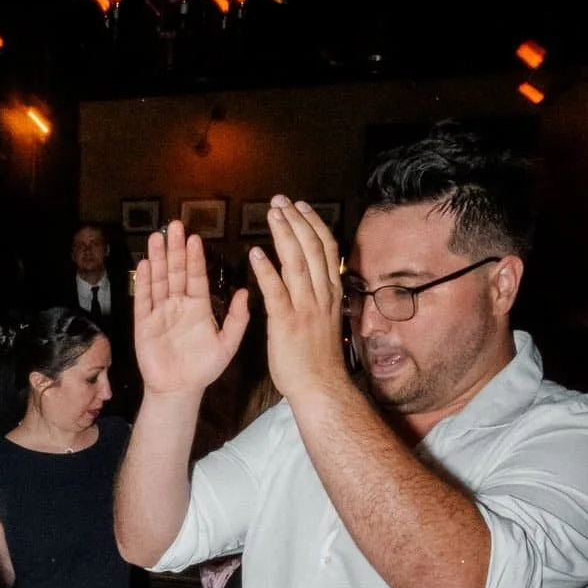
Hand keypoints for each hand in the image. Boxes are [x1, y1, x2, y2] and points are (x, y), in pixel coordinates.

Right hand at [132, 221, 250, 398]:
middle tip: (175, 225)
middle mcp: (179, 305)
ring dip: (157, 259)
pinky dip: (143, 282)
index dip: (195, 258)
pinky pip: (143, 299)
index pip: (196, 276)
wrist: (180, 390)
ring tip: (157, 237)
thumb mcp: (227, 344)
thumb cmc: (204, 368)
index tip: (195, 238)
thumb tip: (245, 292)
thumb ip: (237, 319)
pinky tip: (144, 264)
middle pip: (176, 271)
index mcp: (199, 307)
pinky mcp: (144, 323)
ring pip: (158, 280)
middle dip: (175, 249)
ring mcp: (160, 312)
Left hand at [250, 195, 349, 407]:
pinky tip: (256, 252)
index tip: (301, 206)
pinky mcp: (288, 323)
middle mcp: (322, 296)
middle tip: (281, 200)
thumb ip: (319, 297)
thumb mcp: (326, 321)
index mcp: (331, 294)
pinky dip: (267, 269)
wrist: (321, 388)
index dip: (313, 224)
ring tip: (272, 213)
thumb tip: (314, 279)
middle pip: (313, 248)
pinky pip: (277, 291)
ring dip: (285, 234)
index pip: (327, 250)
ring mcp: (307, 308)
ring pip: (298, 262)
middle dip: (297, 220)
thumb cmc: (318, 360)